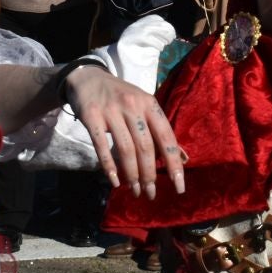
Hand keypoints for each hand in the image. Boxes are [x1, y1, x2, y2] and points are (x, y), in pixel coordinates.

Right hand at [63, 66, 185, 198]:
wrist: (88, 78)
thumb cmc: (121, 97)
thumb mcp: (144, 107)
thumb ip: (162, 132)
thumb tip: (183, 159)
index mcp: (150, 105)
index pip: (166, 137)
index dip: (174, 163)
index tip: (179, 187)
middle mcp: (133, 106)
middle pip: (145, 147)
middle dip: (149, 175)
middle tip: (150, 194)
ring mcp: (111, 111)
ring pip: (125, 149)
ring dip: (132, 175)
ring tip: (135, 191)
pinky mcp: (92, 116)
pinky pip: (101, 145)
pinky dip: (109, 166)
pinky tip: (114, 181)